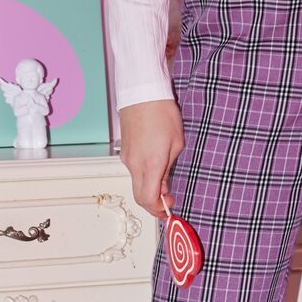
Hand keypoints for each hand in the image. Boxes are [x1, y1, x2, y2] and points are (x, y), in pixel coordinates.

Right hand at [117, 98, 184, 220]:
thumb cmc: (162, 112)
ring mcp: (127, 157)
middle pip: (139, 196)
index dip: (159, 210)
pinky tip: (156, 167)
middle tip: (168, 200)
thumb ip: (169, 168)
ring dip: (150, 188)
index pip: (148, 199)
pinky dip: (144, 175)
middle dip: (154, 204)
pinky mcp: (125, 151)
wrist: (143, 92)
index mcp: (150, 164)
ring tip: (166, 180)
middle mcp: (134, 164)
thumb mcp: (176, 144)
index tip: (169, 209)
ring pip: (136, 183)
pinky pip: (134, 170)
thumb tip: (165, 184)